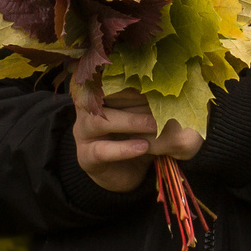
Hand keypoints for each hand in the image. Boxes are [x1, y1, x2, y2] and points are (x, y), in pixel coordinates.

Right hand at [72, 85, 206, 190]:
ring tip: (153, 125)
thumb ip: (149, 101)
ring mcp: (83, 132)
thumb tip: (168, 86)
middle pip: (102, 96)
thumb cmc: (137, 135)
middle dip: (131, 97)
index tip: (156, 79)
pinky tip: (143, 146)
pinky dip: (123, 148)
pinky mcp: (85, 156)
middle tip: (159, 99)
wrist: (125, 171)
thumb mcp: (145, 116)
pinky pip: (101, 150)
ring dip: (129, 122)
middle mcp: (87, 109)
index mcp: (100, 92)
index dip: (131, 78)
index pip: (111, 78)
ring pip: (99, 121)